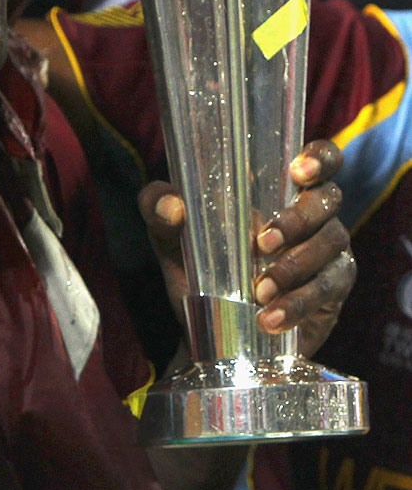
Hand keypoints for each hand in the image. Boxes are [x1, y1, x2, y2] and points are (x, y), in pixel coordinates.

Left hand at [138, 139, 353, 357]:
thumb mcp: (170, 237)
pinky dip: (298, 304)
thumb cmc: (197, 267)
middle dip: (298, 218)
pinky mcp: (332, 291)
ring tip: (259, 291)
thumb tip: (171, 206)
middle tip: (262, 243)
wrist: (208, 331)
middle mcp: (312, 214)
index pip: (320, 159)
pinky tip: (270, 318)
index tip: (299, 172)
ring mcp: (328, 251)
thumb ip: (157, 208)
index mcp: (279, 189)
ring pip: (332, 243)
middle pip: (328, 198)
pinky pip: (327, 290)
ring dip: (296, 266)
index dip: (320, 158)